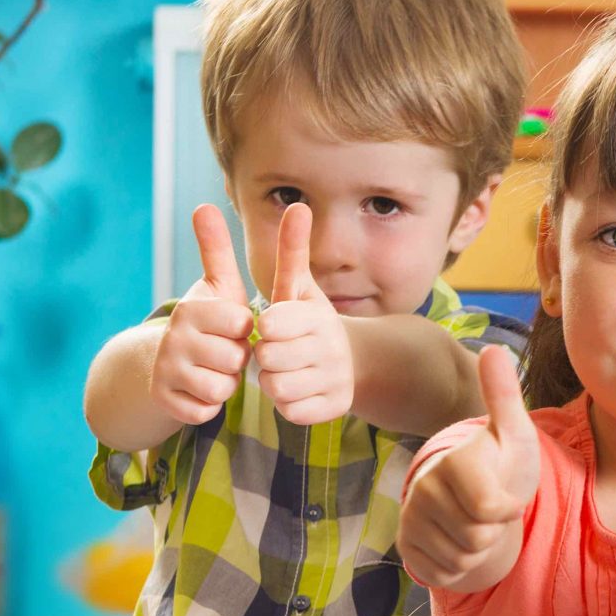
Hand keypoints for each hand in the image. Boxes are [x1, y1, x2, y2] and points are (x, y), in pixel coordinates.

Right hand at [151, 204, 256, 425]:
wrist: (164, 362)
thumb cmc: (208, 322)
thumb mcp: (217, 286)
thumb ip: (215, 249)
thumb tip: (203, 204)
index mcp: (191, 309)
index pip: (240, 324)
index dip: (244, 330)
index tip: (234, 327)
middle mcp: (173, 339)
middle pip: (234, 359)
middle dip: (237, 360)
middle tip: (225, 352)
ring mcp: (166, 371)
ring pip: (221, 389)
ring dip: (226, 384)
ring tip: (215, 370)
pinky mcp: (165, 401)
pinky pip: (205, 412)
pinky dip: (209, 405)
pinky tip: (201, 390)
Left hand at [252, 202, 354, 426]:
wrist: (352, 360)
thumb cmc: (310, 320)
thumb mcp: (300, 286)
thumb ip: (292, 250)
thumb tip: (298, 204)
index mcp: (317, 316)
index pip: (270, 324)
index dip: (264, 328)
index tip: (271, 326)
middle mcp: (330, 348)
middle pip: (268, 359)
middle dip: (265, 356)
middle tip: (276, 350)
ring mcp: (335, 379)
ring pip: (277, 388)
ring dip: (272, 381)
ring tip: (284, 369)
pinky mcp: (334, 408)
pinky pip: (292, 411)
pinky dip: (288, 403)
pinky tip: (298, 389)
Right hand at [402, 346, 538, 588]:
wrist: (475, 498)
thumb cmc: (501, 464)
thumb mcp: (513, 432)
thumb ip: (504, 396)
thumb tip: (494, 348)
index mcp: (451, 462)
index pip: (492, 508)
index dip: (510, 506)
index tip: (508, 492)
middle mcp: (423, 489)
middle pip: (478, 537)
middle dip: (494, 530)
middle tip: (489, 509)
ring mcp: (410, 520)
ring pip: (462, 558)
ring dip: (479, 548)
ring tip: (475, 521)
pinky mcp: (407, 547)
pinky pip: (445, 573)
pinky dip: (460, 565)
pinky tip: (458, 539)